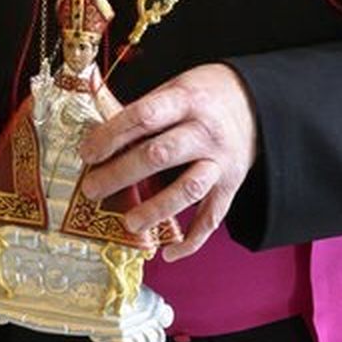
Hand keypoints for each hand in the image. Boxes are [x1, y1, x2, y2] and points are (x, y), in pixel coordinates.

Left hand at [77, 63, 256, 260]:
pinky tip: (168, 253)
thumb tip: (96, 135)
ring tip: (128, 222)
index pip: (144, 116)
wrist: (254, 103)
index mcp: (185, 100)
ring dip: (155, 209)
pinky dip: (192, 240)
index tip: (87, 153)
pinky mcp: (231, 186)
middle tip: (92, 189)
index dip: (112, 136)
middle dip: (121, 174)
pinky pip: (212, 217)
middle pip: (159, 155)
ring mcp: (220, 161)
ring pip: (188, 189)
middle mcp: (205, 131)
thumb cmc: (202, 96)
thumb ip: (142, 111)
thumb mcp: (173, 88)